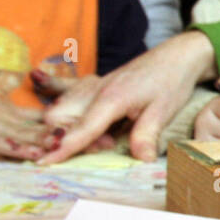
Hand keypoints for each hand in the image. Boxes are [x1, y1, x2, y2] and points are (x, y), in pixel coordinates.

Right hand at [41, 31, 216, 162]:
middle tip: (103, 146)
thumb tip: (141, 160)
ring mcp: (93, 86)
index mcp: (111, 98)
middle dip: (64, 136)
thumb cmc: (171, 81)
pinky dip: (72, 116)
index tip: (44, 162)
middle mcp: (95, 90)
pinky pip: (70, 99)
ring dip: (69, 127)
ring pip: (59, 107)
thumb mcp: (163, 111)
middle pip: (56, 114)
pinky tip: (97, 126)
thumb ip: (146, 135)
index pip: (81, 128)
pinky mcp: (95, 86)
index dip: (63, 147)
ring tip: (106, 138)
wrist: (176, 56)